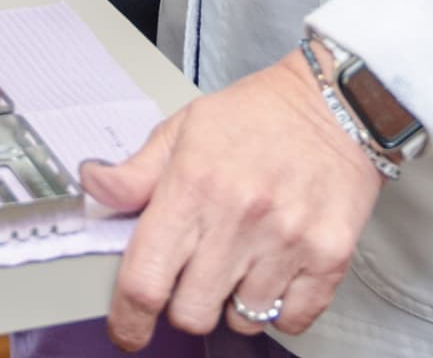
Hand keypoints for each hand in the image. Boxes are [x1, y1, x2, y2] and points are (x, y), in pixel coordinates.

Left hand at [83, 52, 381, 344]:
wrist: (339, 101)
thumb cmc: (260, 115)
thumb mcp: (187, 128)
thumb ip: (138, 170)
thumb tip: (93, 187)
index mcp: (194, 186)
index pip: (145, 281)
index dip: (128, 320)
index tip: (128, 330)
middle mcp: (239, 219)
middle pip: (190, 314)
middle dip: (186, 303)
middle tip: (198, 273)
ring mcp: (288, 241)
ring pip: (241, 320)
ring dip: (235, 302)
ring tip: (244, 261)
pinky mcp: (330, 257)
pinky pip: (292, 320)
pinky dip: (280, 308)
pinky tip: (278, 271)